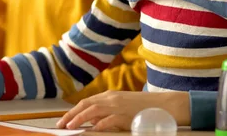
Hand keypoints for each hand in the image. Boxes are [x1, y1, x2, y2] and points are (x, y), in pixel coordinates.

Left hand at [56, 91, 189, 131]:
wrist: (165, 105)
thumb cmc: (144, 108)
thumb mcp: (122, 107)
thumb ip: (107, 113)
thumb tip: (93, 122)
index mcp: (110, 95)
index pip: (86, 102)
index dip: (73, 111)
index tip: (63, 120)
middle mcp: (111, 98)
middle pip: (85, 104)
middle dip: (71, 115)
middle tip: (60, 126)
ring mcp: (119, 106)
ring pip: (93, 110)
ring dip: (79, 118)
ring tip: (70, 127)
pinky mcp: (127, 114)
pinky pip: (109, 119)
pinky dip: (99, 124)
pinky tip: (92, 130)